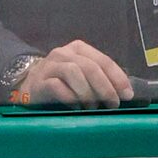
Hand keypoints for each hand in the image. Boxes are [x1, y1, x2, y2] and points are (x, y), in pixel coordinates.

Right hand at [12, 40, 133, 107]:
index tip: (127, 95)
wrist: (30, 87)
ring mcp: (50, 66)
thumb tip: (126, 94)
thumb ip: (102, 79)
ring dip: (88, 93)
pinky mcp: (39, 82)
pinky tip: (77, 108)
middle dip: (106, 88)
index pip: (104, 61)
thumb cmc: (63, 83)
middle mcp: (64, 53)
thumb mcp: (83, 76)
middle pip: (90, 67)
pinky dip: (71, 99)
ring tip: (93, 107)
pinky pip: (57, 87)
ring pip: (74, 73)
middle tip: (112, 104)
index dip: (118, 78)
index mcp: (79, 49)